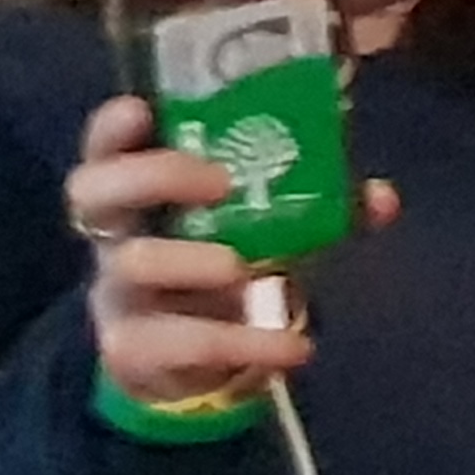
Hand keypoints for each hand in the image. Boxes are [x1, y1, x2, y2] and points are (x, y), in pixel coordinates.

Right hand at [69, 95, 399, 411]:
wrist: (194, 366)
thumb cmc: (227, 267)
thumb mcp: (272, 230)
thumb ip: (325, 205)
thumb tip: (381, 196)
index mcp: (143, 192)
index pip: (105, 145)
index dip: (113, 126)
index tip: (140, 108)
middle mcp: (117, 234)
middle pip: (93, 192)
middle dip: (154, 176)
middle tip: (219, 181)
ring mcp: (118, 293)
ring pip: (133, 265)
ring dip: (192, 261)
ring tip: (246, 270)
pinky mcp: (134, 350)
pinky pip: (178, 342)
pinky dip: (241, 342)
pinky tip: (294, 347)